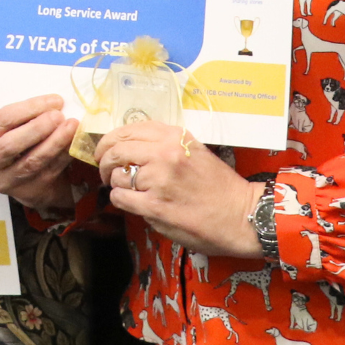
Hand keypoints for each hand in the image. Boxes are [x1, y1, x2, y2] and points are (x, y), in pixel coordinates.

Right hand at [0, 94, 78, 215]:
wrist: (27, 178)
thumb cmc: (20, 143)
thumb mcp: (13, 128)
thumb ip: (27, 116)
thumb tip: (54, 103)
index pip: (1, 120)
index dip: (28, 109)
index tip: (53, 101)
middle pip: (10, 145)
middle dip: (37, 128)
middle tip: (58, 116)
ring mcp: (6, 182)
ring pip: (32, 161)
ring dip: (54, 142)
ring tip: (71, 127)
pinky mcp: (27, 194)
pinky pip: (47, 172)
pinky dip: (62, 157)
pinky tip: (73, 145)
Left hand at [93, 124, 260, 257]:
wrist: (242, 215)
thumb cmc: (219, 186)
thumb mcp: (194, 150)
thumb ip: (164, 144)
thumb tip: (130, 146)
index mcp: (173, 136)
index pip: (127, 129)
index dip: (109, 140)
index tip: (105, 149)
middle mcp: (164, 153)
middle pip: (115, 150)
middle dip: (103, 161)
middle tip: (104, 170)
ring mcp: (158, 180)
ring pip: (116, 175)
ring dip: (115, 184)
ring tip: (126, 190)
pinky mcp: (155, 206)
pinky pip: (120, 198)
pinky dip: (120, 200)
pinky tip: (132, 202)